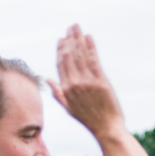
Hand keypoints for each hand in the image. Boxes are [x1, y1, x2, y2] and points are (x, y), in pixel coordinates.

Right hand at [48, 25, 124, 141]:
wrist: (106, 128)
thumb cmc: (89, 119)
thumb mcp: (69, 108)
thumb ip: (57, 93)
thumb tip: (47, 79)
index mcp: (66, 89)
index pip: (60, 64)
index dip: (61, 50)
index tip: (62, 39)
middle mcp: (75, 84)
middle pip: (69, 56)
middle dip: (70, 39)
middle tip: (71, 27)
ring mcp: (87, 82)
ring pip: (80, 55)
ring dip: (78, 38)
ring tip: (77, 27)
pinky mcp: (100, 81)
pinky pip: (94, 60)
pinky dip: (90, 47)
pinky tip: (88, 37)